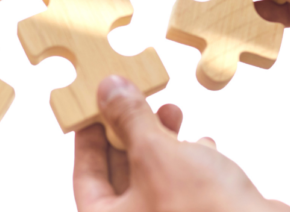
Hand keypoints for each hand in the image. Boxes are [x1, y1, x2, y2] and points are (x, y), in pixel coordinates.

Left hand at [74, 76, 289, 211]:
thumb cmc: (203, 211)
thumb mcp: (155, 152)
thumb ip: (130, 119)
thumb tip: (109, 90)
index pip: (86, 177)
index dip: (88, 139)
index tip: (94, 109)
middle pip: (121, 173)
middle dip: (131, 132)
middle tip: (135, 102)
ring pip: (155, 175)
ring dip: (162, 140)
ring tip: (172, 112)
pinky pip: (185, 186)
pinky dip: (190, 161)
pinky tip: (203, 142)